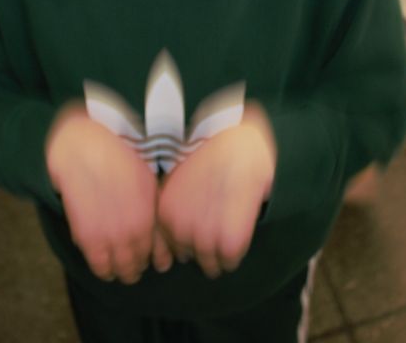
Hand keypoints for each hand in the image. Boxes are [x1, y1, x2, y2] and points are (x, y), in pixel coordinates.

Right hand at [46, 105, 166, 282]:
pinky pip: (100, 267)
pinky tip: (105, 269)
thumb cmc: (118, 158)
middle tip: (135, 267)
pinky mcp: (89, 239)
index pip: (160, 252)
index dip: (157, 259)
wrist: (85, 152)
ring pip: (122, 270)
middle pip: (141, 263)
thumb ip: (155, 204)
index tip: (154, 260)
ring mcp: (112, 237)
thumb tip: (161, 222)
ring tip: (120, 271)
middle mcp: (135, 230)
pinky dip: (104, 271)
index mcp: (151, 214)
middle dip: (139, 266)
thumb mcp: (148, 178)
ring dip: (122, 273)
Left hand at [157, 105, 275, 277]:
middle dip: (202, 246)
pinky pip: (231, 262)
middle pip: (190, 257)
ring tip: (230, 226)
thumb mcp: (178, 174)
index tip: (200, 223)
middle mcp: (180, 230)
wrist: (239, 140)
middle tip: (217, 222)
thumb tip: (174, 230)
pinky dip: (237, 252)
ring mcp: (204, 239)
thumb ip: (174, 205)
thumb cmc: (212, 150)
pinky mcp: (230, 243)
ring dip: (220, 253)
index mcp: (165, 214)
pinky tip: (240, 227)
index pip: (169, 246)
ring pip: (210, 265)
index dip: (187, 236)